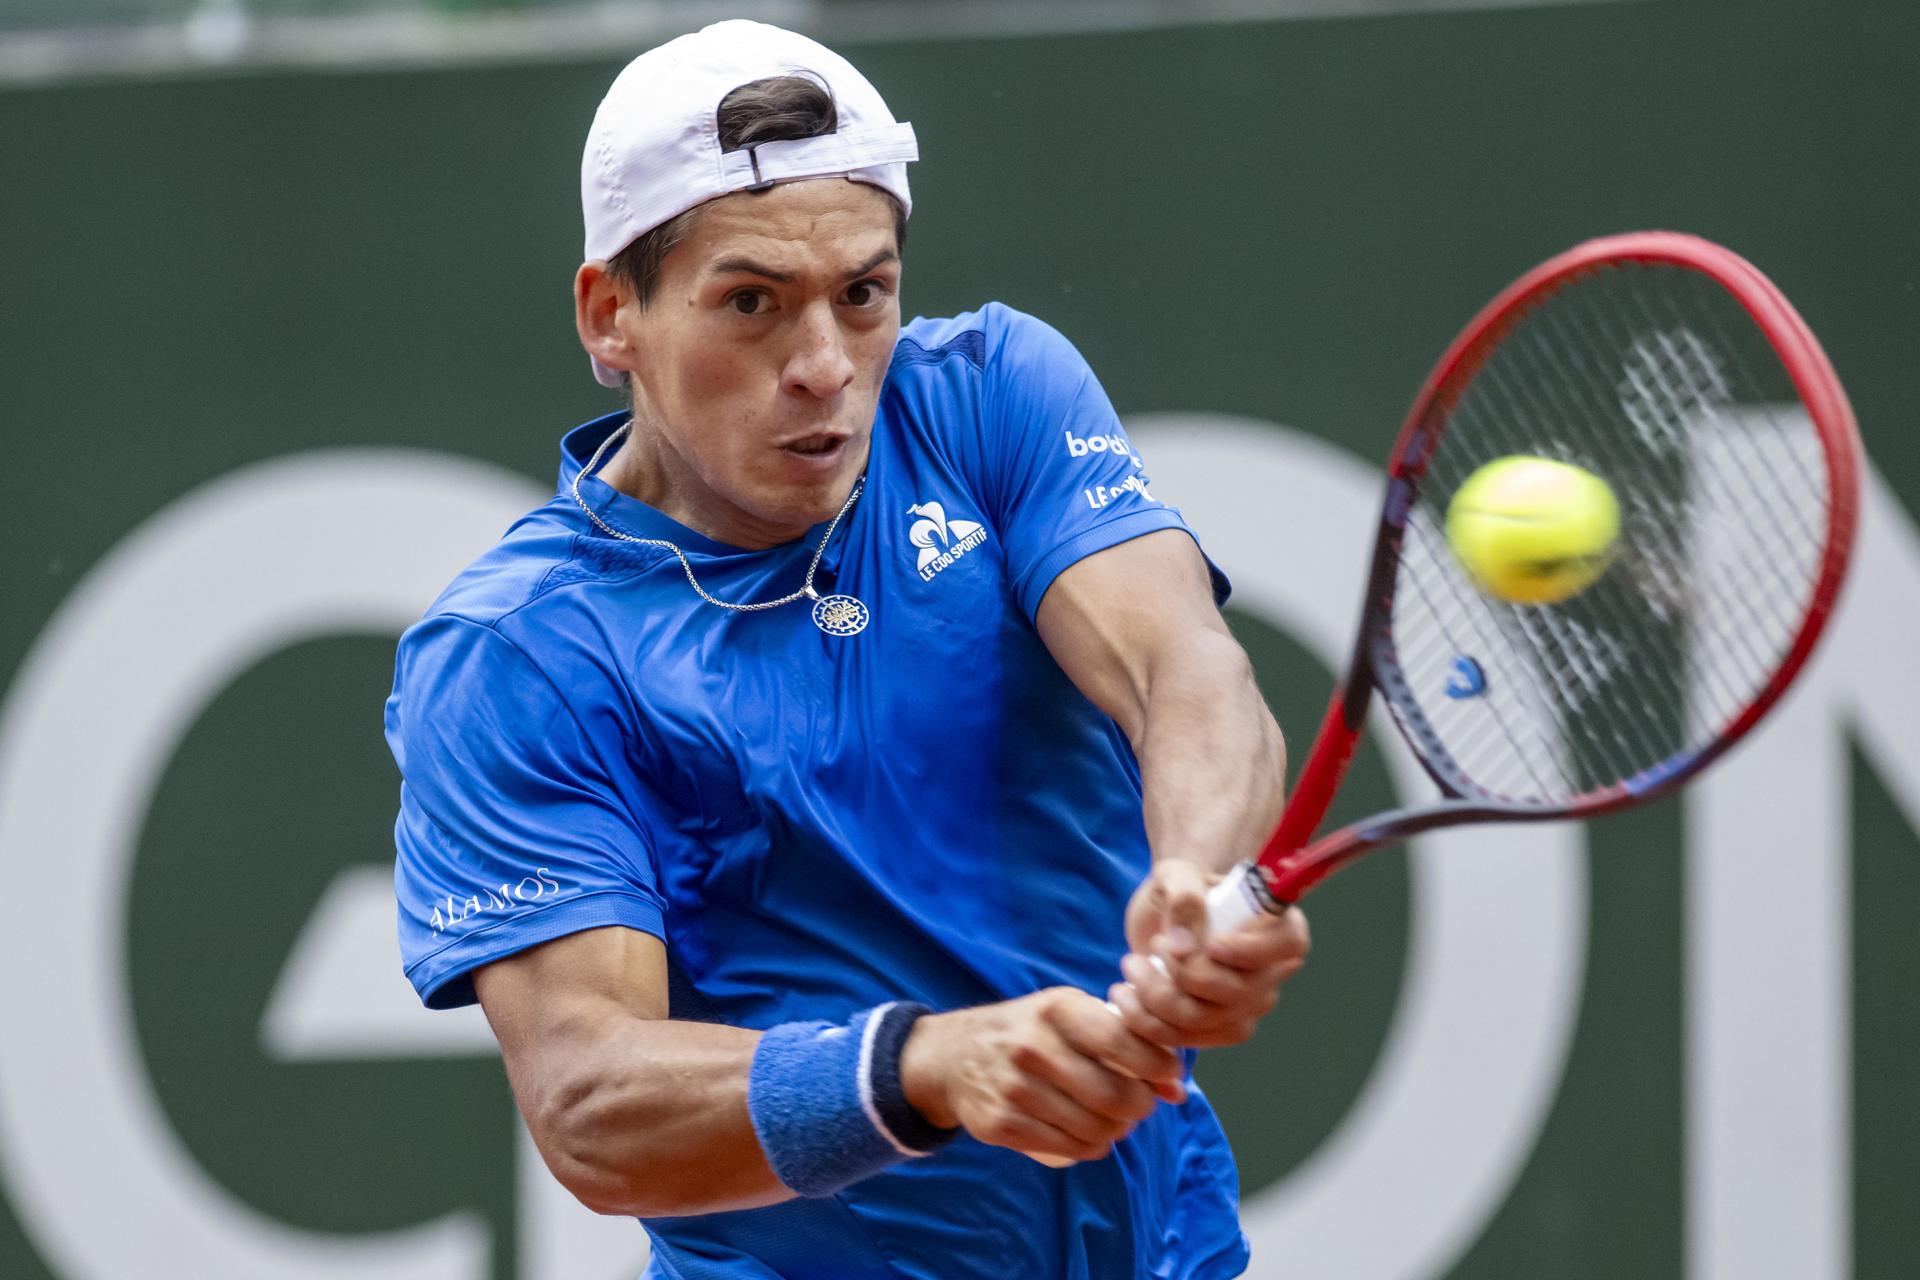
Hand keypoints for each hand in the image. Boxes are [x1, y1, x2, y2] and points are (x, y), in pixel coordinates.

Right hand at [898, 988, 1187, 1166]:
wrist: (952, 1056)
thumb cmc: (1027, 1031)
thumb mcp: (1068, 1016)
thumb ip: (1123, 1041)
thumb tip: (1176, 1090)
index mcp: (1056, 1008)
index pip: (1124, 1041)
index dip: (1158, 1065)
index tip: (1165, 1073)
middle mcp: (1033, 1046)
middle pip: (1117, 1095)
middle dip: (1140, 1105)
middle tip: (1139, 1103)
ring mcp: (1014, 1088)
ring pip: (1096, 1128)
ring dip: (1117, 1130)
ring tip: (1114, 1120)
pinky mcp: (1001, 1124)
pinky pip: (1069, 1149)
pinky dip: (1091, 1148)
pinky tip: (1090, 1136)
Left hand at [1110, 859, 1310, 1049]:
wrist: (1163, 917)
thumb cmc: (1180, 889)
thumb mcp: (1176, 874)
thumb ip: (1184, 897)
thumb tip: (1184, 947)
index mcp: (1277, 925)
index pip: (1289, 945)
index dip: (1254, 951)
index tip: (1213, 944)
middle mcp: (1270, 971)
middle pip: (1239, 993)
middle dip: (1184, 975)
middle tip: (1153, 944)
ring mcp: (1246, 1006)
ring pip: (1205, 1020)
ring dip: (1157, 997)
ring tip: (1131, 965)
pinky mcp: (1215, 1029)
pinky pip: (1183, 1039)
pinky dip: (1147, 1022)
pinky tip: (1125, 995)